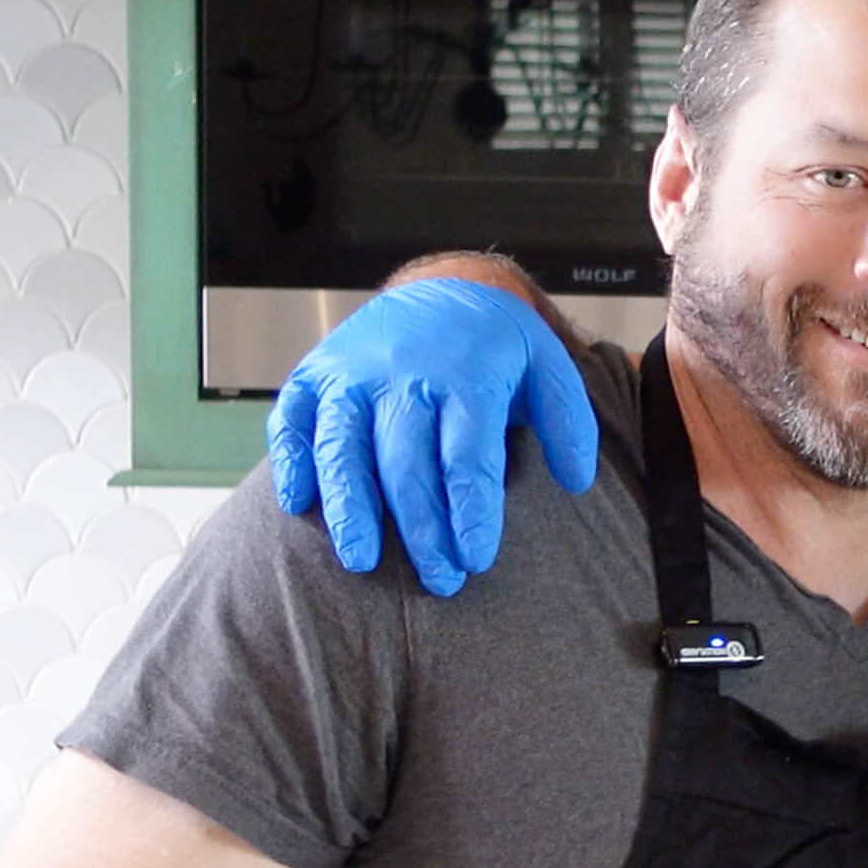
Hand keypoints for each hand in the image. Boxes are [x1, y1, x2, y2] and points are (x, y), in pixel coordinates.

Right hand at [266, 279, 598, 595]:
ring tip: (362, 559)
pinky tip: (299, 502)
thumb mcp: (548, 366)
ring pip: (342, 448)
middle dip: (422, 529)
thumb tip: (576, 481)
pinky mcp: (313, 376)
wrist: (441, 288)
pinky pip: (291, 421)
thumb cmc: (494, 344)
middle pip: (406, 464)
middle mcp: (403, 376)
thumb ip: (568, 422)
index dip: (471, 511)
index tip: (476, 557)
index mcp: (464, 376)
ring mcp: (351, 376)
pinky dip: (290, 460)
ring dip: (350, 507)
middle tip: (439, 579)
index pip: (467, 456)